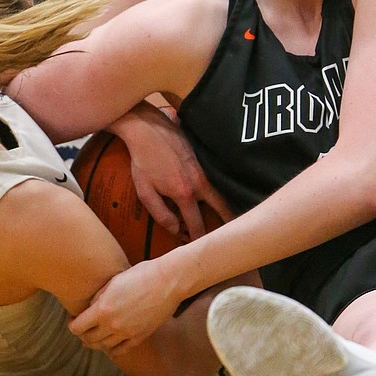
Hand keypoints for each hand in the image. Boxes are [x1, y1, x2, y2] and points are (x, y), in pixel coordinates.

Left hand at [68, 259, 182, 354]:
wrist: (169, 280)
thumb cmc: (142, 274)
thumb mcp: (114, 281)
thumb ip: (98, 297)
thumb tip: (90, 309)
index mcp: (103, 310)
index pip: (77, 327)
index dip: (72, 324)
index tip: (73, 319)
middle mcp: (113, 325)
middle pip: (89, 339)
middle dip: (83, 334)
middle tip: (83, 328)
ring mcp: (128, 333)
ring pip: (104, 347)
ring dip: (96, 343)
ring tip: (96, 337)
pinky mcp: (141, 336)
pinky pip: (122, 349)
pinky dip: (113, 349)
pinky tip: (111, 343)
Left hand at [107, 103, 233, 238]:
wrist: (149, 129)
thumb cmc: (143, 162)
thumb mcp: (145, 191)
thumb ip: (161, 214)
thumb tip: (176, 230)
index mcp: (185, 193)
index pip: (197, 223)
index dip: (199, 237)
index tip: (201, 247)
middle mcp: (200, 182)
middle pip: (221, 207)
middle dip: (227, 221)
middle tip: (232, 234)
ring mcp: (204, 169)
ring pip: (222, 192)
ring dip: (226, 205)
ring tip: (230, 218)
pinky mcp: (204, 159)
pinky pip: (217, 179)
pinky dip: (221, 190)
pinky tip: (221, 194)